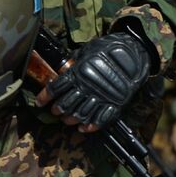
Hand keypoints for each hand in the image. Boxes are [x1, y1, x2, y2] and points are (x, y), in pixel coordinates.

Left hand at [37, 29, 152, 131]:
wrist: (135, 51)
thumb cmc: (110, 48)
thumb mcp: (88, 49)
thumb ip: (75, 62)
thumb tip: (64, 69)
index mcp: (78, 71)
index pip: (56, 88)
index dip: (45, 97)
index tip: (40, 103)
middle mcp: (87, 86)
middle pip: (66, 104)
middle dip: (58, 110)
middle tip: (56, 112)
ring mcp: (101, 95)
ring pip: (80, 114)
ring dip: (71, 120)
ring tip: (68, 120)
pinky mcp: (115, 103)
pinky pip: (100, 119)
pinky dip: (90, 126)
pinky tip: (84, 128)